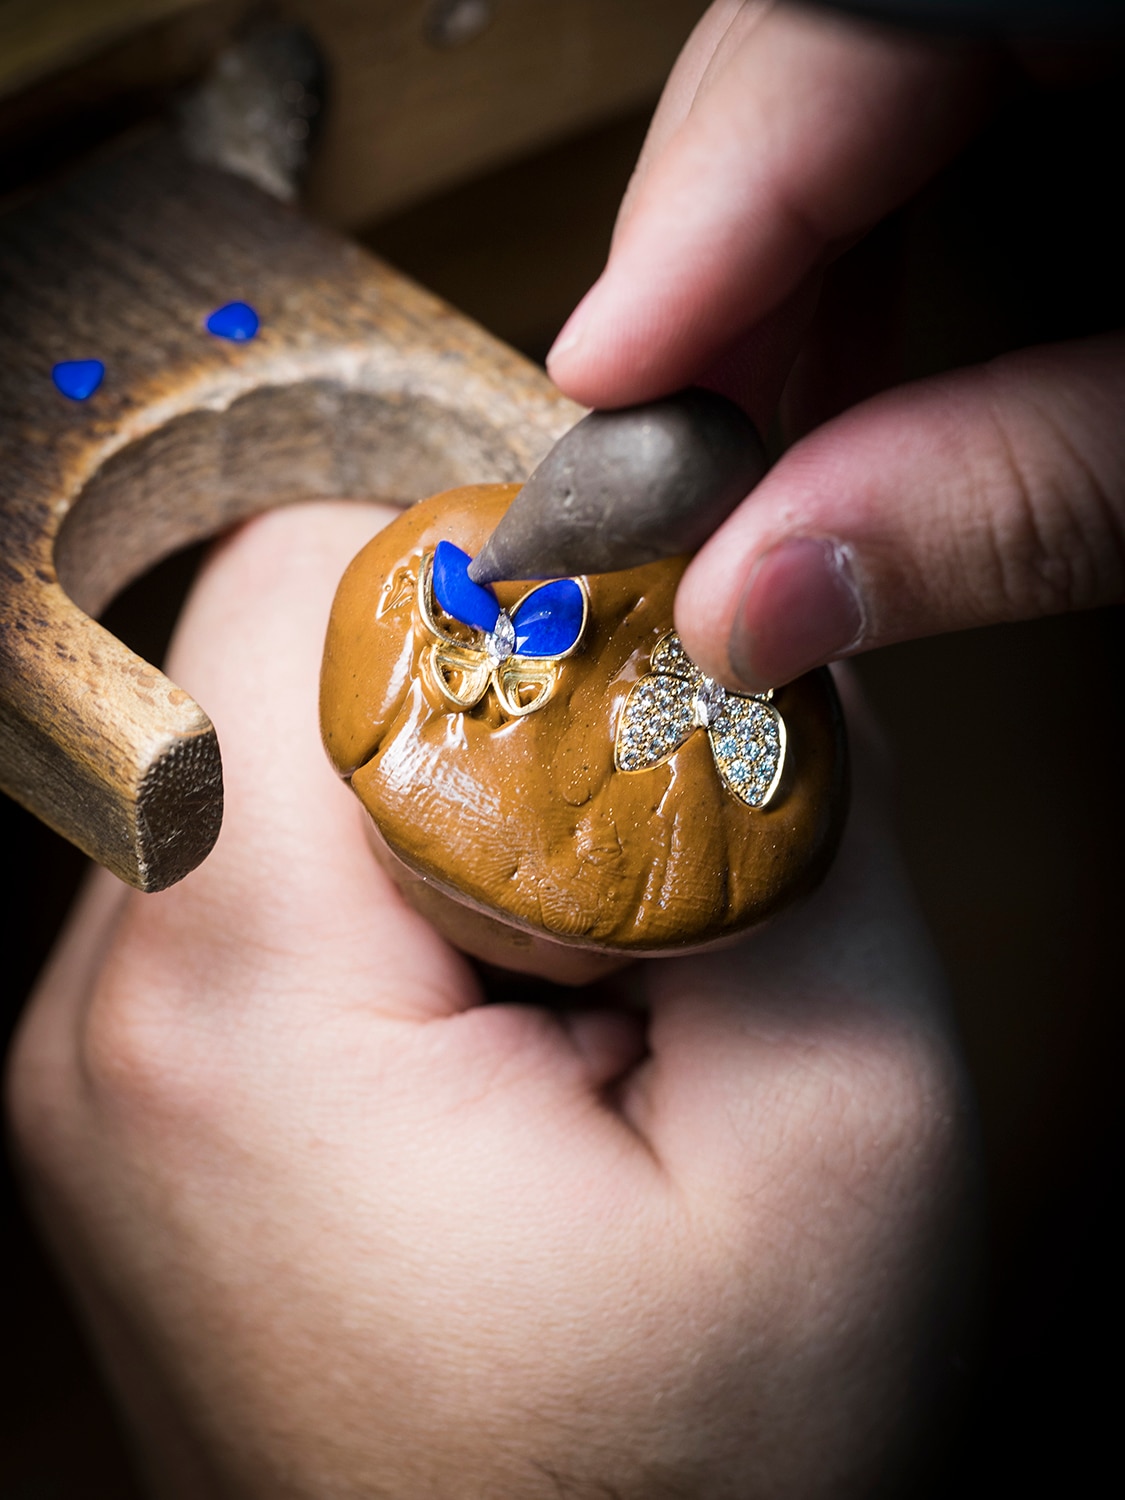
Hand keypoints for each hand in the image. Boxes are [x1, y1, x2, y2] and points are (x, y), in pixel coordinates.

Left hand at [7, 503, 973, 1498]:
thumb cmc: (693, 1484)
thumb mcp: (832, 1136)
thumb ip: (789, 826)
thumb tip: (726, 637)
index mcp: (236, 1012)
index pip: (294, 595)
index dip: (493, 589)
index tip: (629, 697)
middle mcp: (112, 1020)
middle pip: (278, 671)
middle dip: (485, 718)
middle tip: (623, 889)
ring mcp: (106, 1064)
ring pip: (278, 770)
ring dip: (446, 821)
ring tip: (566, 996)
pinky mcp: (148, 1096)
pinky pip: (266, 888)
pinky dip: (397, 905)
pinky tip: (496, 1038)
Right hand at [546, 1, 1124, 691]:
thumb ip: (1021, 498)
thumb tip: (762, 597)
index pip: (851, 27)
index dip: (700, 208)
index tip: (602, 375)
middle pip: (812, 50)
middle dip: (709, 263)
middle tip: (659, 454)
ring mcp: (1076, 26)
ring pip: (845, 87)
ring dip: (764, 272)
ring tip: (726, 437)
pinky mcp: (1080, 71)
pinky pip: (913, 115)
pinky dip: (850, 247)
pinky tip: (823, 363)